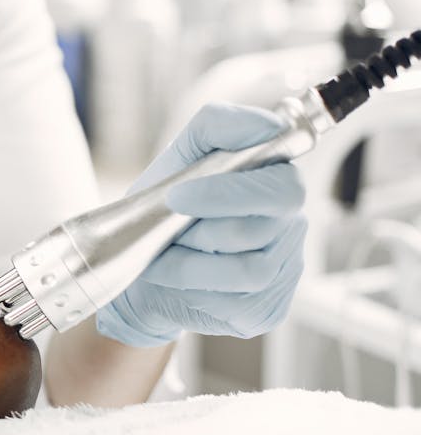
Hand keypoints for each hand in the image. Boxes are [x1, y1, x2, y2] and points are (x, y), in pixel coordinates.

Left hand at [96, 102, 307, 346]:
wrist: (144, 269)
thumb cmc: (167, 208)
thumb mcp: (180, 157)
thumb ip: (218, 127)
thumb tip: (263, 125)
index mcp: (277, 181)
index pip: (282, 186)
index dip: (228, 193)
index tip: (178, 195)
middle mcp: (291, 225)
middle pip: (259, 231)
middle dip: (200, 232)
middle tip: (168, 232)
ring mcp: (285, 270)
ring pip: (247, 271)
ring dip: (191, 265)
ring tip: (166, 257)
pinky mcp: (268, 309)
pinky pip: (237, 304)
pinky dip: (195, 292)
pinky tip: (181, 283)